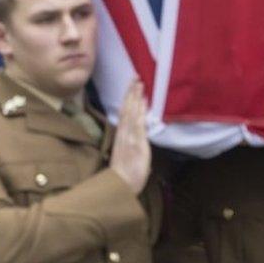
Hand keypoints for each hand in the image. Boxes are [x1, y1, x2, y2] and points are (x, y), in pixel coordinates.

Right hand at [110, 79, 150, 193]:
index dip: (128, 100)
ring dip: (135, 97)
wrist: (121, 185)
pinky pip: (137, 122)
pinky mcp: (136, 142)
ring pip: (131, 112)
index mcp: (121, 136)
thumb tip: (138, 139)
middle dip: (131, 93)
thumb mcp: (128, 157)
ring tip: (139, 83)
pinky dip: (139, 110)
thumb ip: (133, 146)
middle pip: (126, 109)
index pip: (124, 114)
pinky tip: (142, 100)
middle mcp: (124, 134)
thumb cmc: (125, 176)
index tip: (132, 88)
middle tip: (135, 77)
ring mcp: (129, 137)